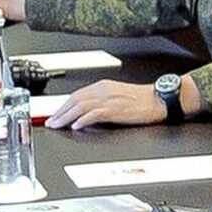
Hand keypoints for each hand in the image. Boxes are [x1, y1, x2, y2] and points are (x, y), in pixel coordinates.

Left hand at [45, 80, 165, 129]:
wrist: (160, 99)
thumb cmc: (144, 99)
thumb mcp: (120, 95)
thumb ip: (103, 101)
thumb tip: (89, 112)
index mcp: (104, 86)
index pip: (78, 94)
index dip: (64, 105)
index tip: (56, 114)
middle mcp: (104, 90)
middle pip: (75, 100)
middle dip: (60, 111)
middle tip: (50, 122)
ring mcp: (109, 99)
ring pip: (80, 106)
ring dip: (66, 117)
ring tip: (57, 125)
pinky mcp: (115, 109)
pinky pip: (94, 114)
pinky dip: (83, 120)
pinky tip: (76, 126)